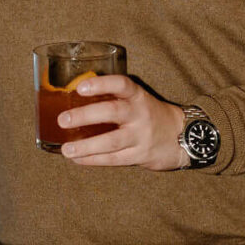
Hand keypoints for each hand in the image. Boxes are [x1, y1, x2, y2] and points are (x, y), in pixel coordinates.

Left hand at [58, 76, 187, 172]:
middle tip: (63, 120)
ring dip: (86, 146)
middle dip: (86, 116)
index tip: (80, 88)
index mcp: (137, 96)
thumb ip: (112, 98)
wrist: (181, 136)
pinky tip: (77, 159)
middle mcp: (140, 114)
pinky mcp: (140, 155)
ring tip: (66, 149)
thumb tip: (71, 98)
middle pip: (112, 112)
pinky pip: (114, 159)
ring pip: (112, 141)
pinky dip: (93, 160)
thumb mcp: (136, 100)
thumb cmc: (149, 114)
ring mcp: (141, 136)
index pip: (121, 85)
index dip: (101, 84)